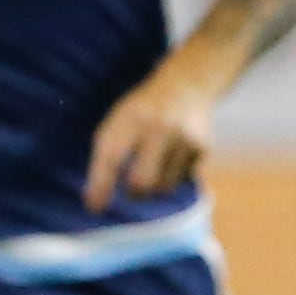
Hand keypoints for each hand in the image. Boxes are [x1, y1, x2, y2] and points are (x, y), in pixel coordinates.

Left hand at [83, 60, 216, 210]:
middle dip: (133, 193)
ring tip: (153, 169)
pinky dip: (173, 176)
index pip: (111, 158)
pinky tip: (173, 156)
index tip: (93, 207)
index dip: (100, 186)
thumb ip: (107, 157)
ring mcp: (184, 138)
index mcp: (130, 119)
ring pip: (164, 187)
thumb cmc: (141, 113)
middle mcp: (158, 128)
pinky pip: (182, 179)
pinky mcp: (202, 148)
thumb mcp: (119, 123)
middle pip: (142, 182)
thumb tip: (95, 204)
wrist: (186, 87)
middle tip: (131, 191)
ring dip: (155, 187)